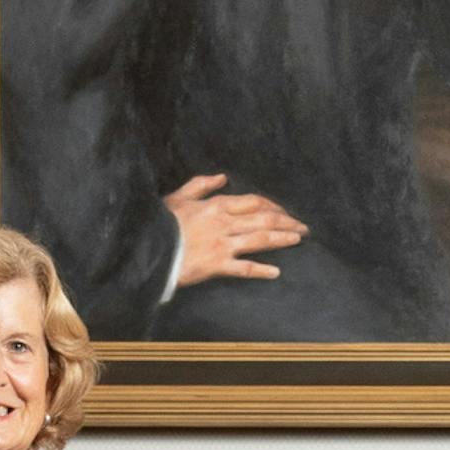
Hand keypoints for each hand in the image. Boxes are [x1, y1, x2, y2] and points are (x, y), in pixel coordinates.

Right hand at [166, 173, 307, 285]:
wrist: (146, 246)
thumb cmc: (160, 222)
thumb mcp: (179, 197)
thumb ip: (201, 184)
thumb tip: (223, 176)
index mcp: (217, 205)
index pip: (254, 202)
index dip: (273, 206)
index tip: (285, 212)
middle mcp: (224, 223)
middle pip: (263, 218)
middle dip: (286, 221)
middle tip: (303, 227)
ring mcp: (222, 244)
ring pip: (259, 238)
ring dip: (281, 238)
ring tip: (298, 239)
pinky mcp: (216, 265)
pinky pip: (244, 268)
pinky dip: (261, 270)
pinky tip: (276, 272)